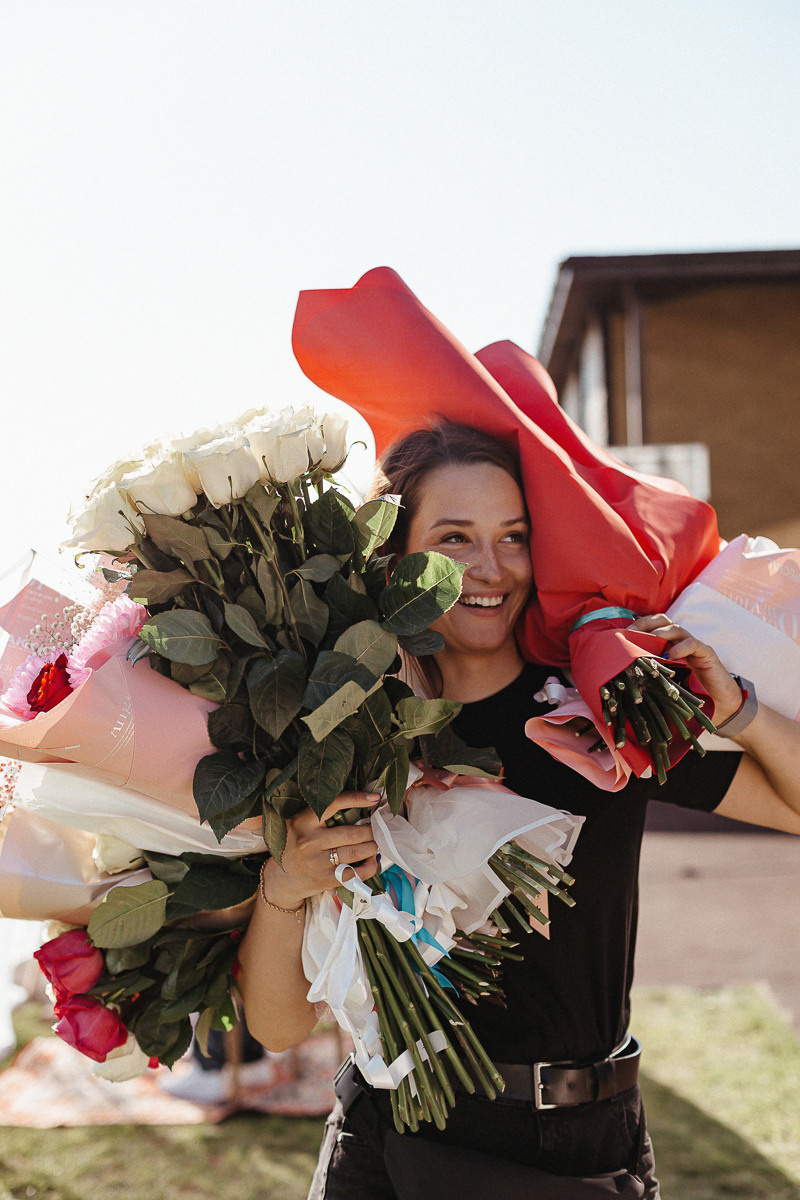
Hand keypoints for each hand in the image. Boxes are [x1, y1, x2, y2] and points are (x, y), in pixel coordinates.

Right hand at [260, 792, 380, 909]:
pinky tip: (371, 859)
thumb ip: (321, 813)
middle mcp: (309, 841)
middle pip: (351, 833)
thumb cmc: (296, 845)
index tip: (375, 798)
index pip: (334, 804)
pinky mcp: (325, 880)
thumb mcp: (299, 823)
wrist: (280, 879)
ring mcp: (317, 862)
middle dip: (370, 830)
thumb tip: (361, 803)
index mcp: (302, 821)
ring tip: (374, 842)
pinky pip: (355, 873)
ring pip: (356, 852)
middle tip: (376, 828)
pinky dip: (370, 866)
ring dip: (372, 846)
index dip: (357, 799)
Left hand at [629, 614, 742, 724]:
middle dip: (646, 623)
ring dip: (660, 634)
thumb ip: (650, 674)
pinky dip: (680, 647)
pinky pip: (693, 644)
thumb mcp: (664, 681)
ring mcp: (694, 646)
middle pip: (663, 620)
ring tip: (648, 644)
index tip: (622, 634)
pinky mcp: (707, 654)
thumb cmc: (689, 693)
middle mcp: (680, 642)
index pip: (652, 626)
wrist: (719, 704)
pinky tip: (670, 656)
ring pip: (676, 629)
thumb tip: (622, 677)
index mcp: (668, 645)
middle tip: (632, 634)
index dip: (638, 626)